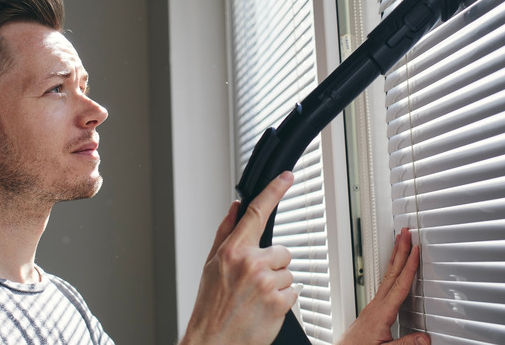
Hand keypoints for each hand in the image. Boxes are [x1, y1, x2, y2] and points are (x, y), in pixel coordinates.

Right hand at [180, 172, 296, 344]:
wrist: (213, 342)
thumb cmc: (210, 306)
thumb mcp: (211, 265)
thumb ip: (225, 233)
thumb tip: (235, 208)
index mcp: (232, 250)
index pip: (257, 212)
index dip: (274, 190)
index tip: (286, 176)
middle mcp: (250, 262)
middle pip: (282, 251)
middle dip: (273, 266)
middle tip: (254, 284)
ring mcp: (266, 282)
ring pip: (288, 273)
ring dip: (277, 286)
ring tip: (256, 299)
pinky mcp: (280, 302)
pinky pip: (293, 293)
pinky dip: (283, 302)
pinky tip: (264, 309)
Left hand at [338, 227, 429, 344]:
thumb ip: (405, 344)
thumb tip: (425, 338)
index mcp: (382, 313)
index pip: (400, 284)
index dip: (409, 266)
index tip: (416, 250)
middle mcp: (376, 305)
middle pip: (392, 272)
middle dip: (400, 250)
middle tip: (405, 232)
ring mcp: (373, 306)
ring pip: (387, 276)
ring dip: (395, 257)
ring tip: (400, 242)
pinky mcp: (372, 310)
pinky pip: (385, 284)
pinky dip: (392, 271)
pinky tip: (394, 269)